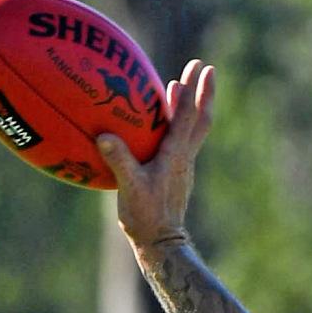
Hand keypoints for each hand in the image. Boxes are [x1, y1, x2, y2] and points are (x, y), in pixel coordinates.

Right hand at [98, 57, 214, 254]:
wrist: (161, 245)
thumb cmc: (146, 217)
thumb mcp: (129, 188)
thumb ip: (119, 160)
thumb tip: (105, 135)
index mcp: (175, 155)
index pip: (186, 117)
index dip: (191, 91)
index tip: (196, 67)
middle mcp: (184, 157)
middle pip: (200, 119)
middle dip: (203, 92)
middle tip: (206, 68)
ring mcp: (182, 166)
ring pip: (194, 130)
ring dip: (192, 106)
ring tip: (182, 87)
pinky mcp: (176, 175)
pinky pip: (181, 142)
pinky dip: (177, 125)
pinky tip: (164, 122)